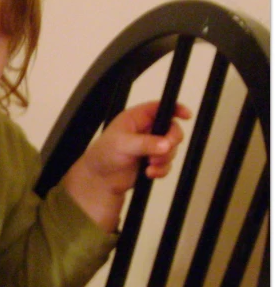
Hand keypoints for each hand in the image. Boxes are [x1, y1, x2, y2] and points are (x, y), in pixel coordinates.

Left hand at [63, 101, 190, 230]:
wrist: (100, 179)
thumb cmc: (104, 154)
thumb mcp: (124, 144)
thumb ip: (146, 143)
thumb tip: (166, 144)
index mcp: (137, 118)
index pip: (160, 107)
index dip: (176, 108)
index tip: (186, 115)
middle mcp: (146, 130)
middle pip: (172, 129)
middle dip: (171, 141)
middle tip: (165, 149)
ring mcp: (150, 146)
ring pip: (171, 148)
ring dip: (165, 158)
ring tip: (150, 164)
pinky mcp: (152, 162)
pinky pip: (167, 164)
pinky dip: (162, 170)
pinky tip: (149, 173)